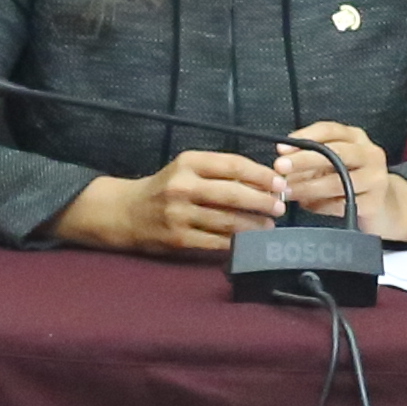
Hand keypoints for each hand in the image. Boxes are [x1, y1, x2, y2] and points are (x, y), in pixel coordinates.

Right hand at [48, 149, 300, 260]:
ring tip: (269, 225)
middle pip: (234, 194)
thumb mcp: (187, 169)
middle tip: (280, 207)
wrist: (126, 212)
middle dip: (263, 201)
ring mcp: (179, 214)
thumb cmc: (165, 188)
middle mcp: (183, 186)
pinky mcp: (178, 238)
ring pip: (228, 220)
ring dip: (255, 225)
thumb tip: (263, 181)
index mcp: (189, 162)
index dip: (261, 175)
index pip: (233, 165)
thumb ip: (218, 172)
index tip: (280, 183)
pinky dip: (236, 242)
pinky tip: (249, 241)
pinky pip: (216, 241)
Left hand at [277, 121, 406, 245]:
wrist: (384, 210)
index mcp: (357, 139)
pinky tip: (309, 206)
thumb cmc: (352, 182)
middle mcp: (370, 154)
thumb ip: (310, 162)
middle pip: (335, 152)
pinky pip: (341, 203)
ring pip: (337, 180)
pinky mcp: (374, 202)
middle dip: (304, 159)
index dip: (305, 137)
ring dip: (308, 187)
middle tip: (281, 167)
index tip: (282, 148)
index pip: (330, 130)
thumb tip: (282, 166)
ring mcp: (375, 178)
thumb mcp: (333, 166)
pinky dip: (321, 206)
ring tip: (288, 192)